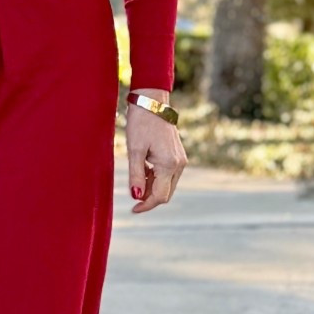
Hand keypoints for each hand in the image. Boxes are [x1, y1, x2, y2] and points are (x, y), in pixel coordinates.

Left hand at [125, 97, 186, 213]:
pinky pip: (168, 175)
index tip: (132, 210)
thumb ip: (136, 175)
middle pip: (166, 193)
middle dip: (149, 198)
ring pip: (167, 185)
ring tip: (136, 176)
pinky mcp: (178, 156)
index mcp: (169, 165)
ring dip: (152, 187)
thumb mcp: (134, 151)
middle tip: (132, 192)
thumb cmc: (141, 124)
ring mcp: (180, 160)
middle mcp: (179, 165)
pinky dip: (156, 178)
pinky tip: (144, 170)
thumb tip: (136, 196)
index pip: (160, 196)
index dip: (146, 206)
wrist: (151, 103)